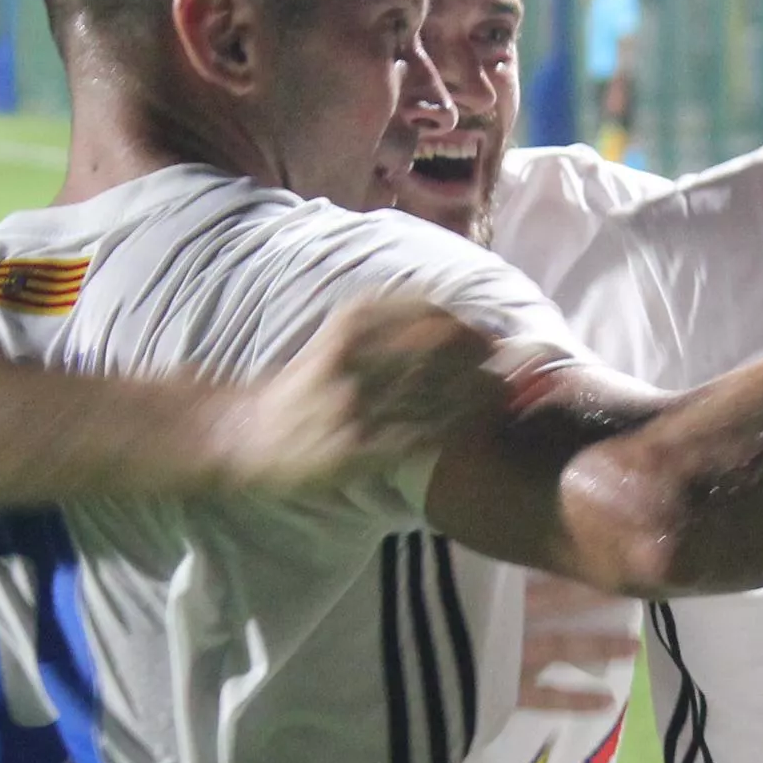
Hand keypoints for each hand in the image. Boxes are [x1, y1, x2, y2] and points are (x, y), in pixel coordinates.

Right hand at [212, 297, 510, 492]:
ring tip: (506, 394)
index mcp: (351, 321)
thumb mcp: (338, 335)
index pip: (431, 314)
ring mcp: (356, 404)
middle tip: (516, 366)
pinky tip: (474, 427)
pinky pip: (421, 435)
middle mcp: (355, 357)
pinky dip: (453, 429)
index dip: (473, 326)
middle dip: (487, 358)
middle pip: (443, 350)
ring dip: (481, 393)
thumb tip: (458, 321)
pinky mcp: (357, 448)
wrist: (246, 434)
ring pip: (439, 393)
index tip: (497, 335)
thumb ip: (389, 323)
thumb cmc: (304, 383)